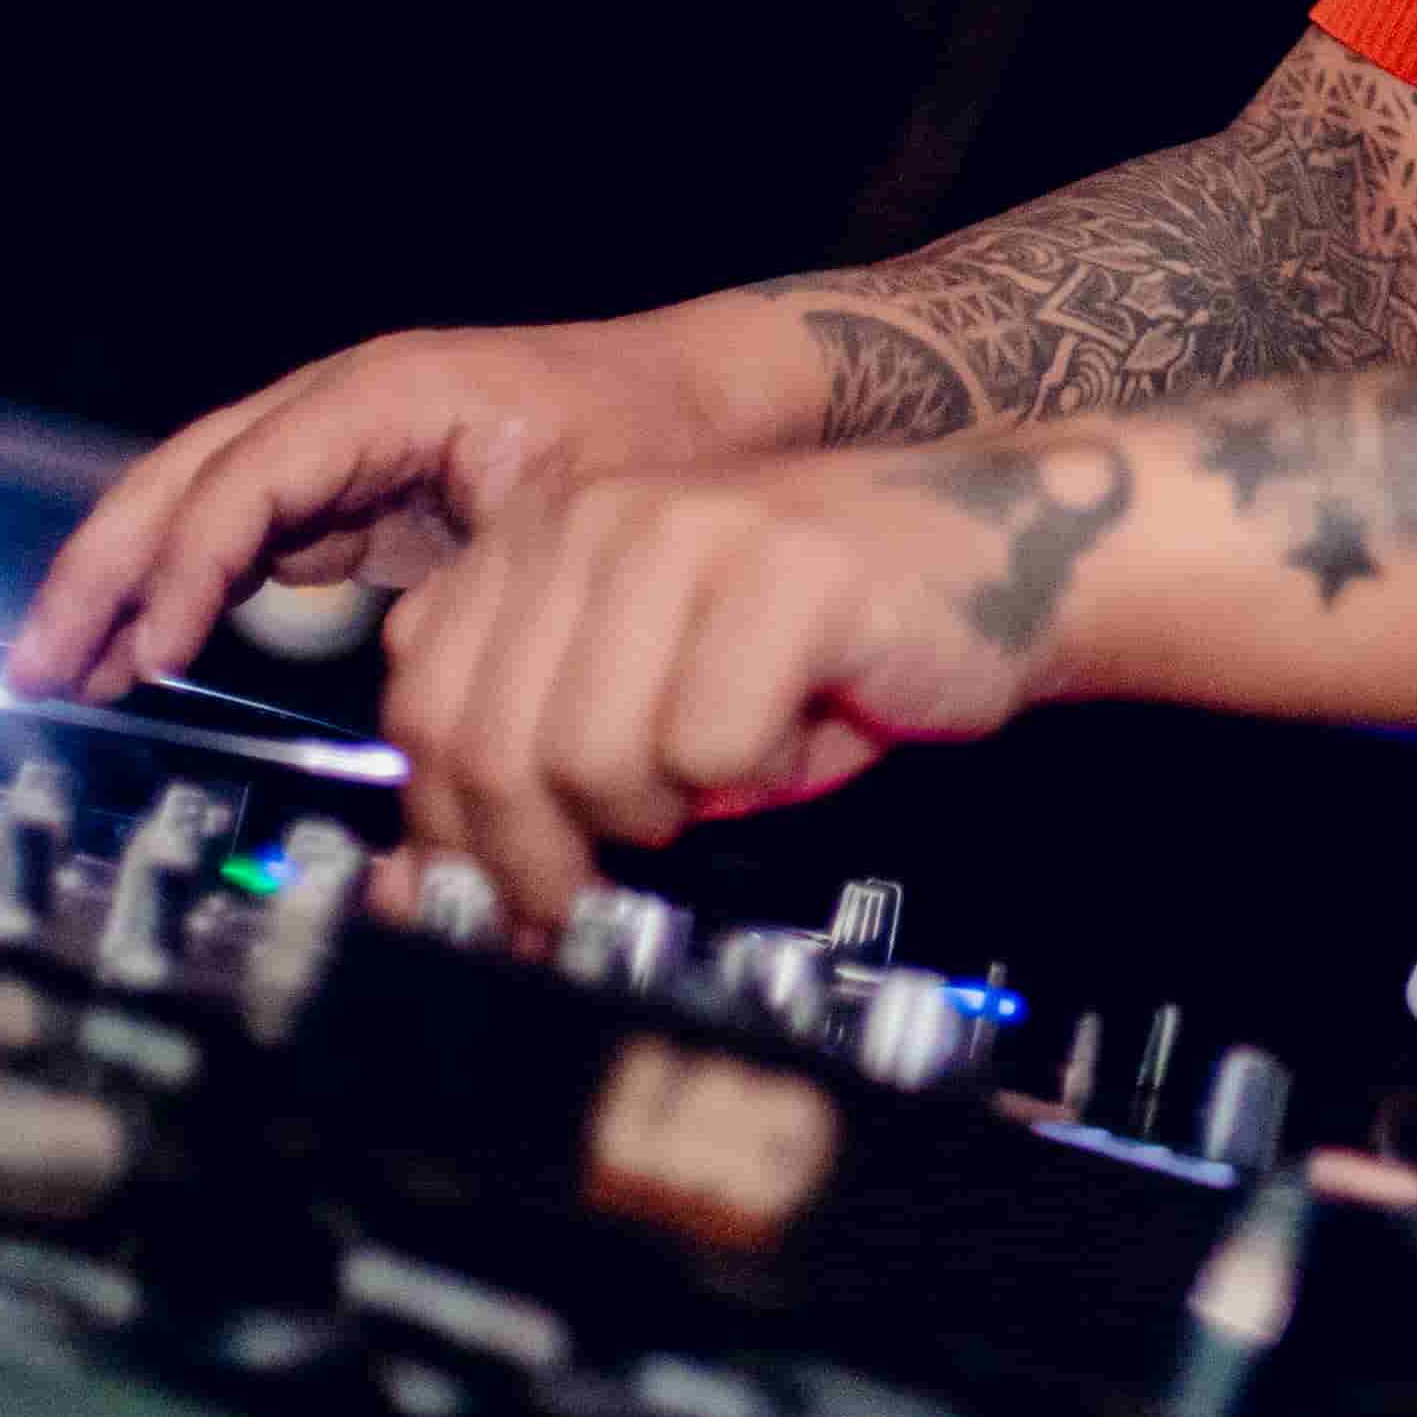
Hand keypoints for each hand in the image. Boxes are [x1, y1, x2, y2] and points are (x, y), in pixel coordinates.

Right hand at [8, 317, 739, 700]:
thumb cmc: (661, 436)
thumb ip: (482, 593)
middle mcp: (350, 400)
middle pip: (189, 472)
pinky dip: (188, 582)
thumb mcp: (573, 514)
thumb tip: (406, 680)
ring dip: (127, 576)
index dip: (190, 568)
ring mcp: (348, 438)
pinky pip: (247, 525)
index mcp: (392, 391)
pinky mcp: (361, 482)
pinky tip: (147, 651)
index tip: (146, 654)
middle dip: (105, 566)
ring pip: (200, 495)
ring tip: (59, 665)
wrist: (727, 390)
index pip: (250, 477)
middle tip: (33, 661)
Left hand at [378, 443, 1110, 936]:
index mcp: (540, 533)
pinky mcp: (784, 569)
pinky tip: (795, 727)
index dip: (451, 838)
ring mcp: (687, 531)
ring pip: (588, 756)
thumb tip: (414, 898)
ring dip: (658, 815)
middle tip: (598, 903)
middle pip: (489, 747)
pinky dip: (756, 777)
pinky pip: (711, 746)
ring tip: (718, 778)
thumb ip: (530, 769)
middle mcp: (594, 512)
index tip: (501, 902)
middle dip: (538, 865)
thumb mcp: (645, 701)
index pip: (420, 710)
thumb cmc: (819, 649)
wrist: (1002, 555)